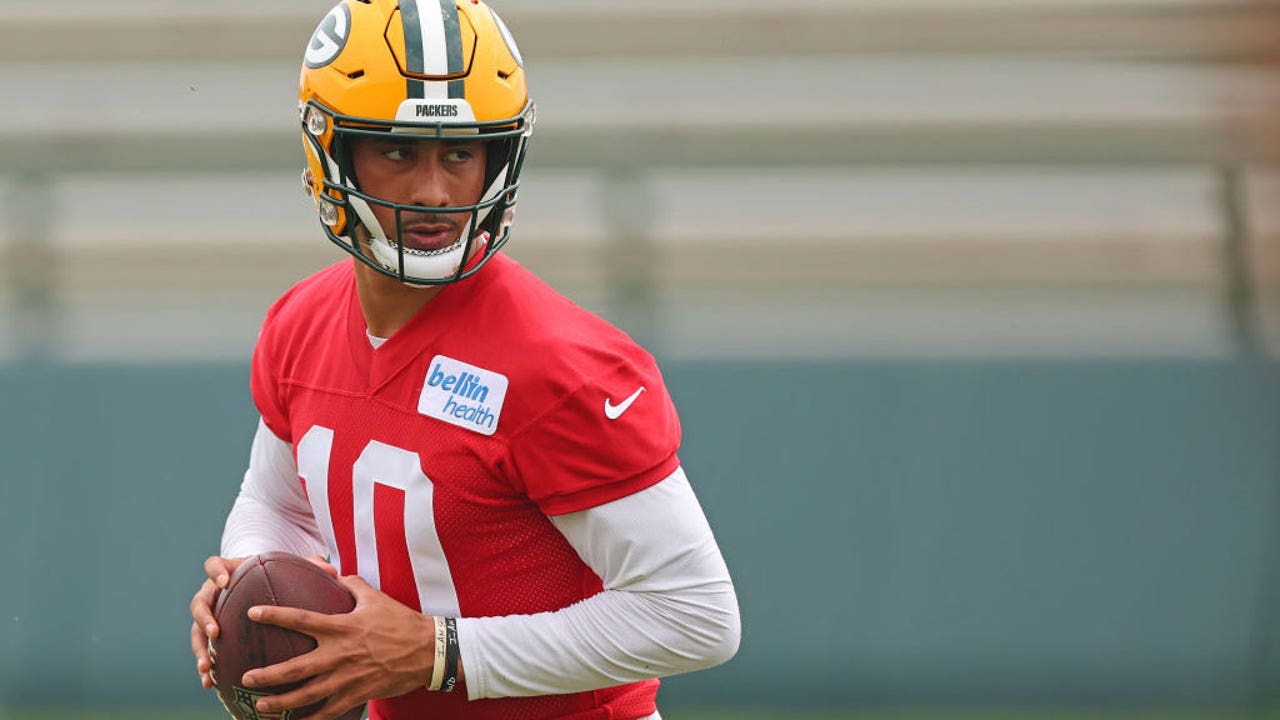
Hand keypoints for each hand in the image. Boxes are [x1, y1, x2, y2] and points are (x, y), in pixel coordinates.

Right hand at [189, 554, 336, 689]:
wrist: (260, 586)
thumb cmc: (277, 575)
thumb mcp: (290, 569)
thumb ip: (307, 565)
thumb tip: (332, 571)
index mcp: (227, 571)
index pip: (213, 565)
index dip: (216, 572)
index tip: (225, 582)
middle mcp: (212, 592)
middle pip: (199, 602)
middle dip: (205, 618)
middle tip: (215, 632)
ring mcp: (209, 614)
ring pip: (196, 631)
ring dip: (200, 648)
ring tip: (208, 666)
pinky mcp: (210, 635)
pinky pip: (204, 650)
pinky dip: (206, 667)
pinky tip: (211, 683)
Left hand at [238, 574, 436, 719]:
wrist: (428, 651)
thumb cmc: (400, 621)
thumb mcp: (375, 597)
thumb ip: (350, 584)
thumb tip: (331, 571)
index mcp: (343, 627)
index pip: (302, 619)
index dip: (275, 615)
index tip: (252, 613)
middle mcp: (340, 654)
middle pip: (296, 668)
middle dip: (268, 675)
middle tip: (246, 677)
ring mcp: (348, 678)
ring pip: (307, 695)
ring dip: (280, 702)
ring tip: (260, 706)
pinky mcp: (357, 695)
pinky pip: (328, 712)